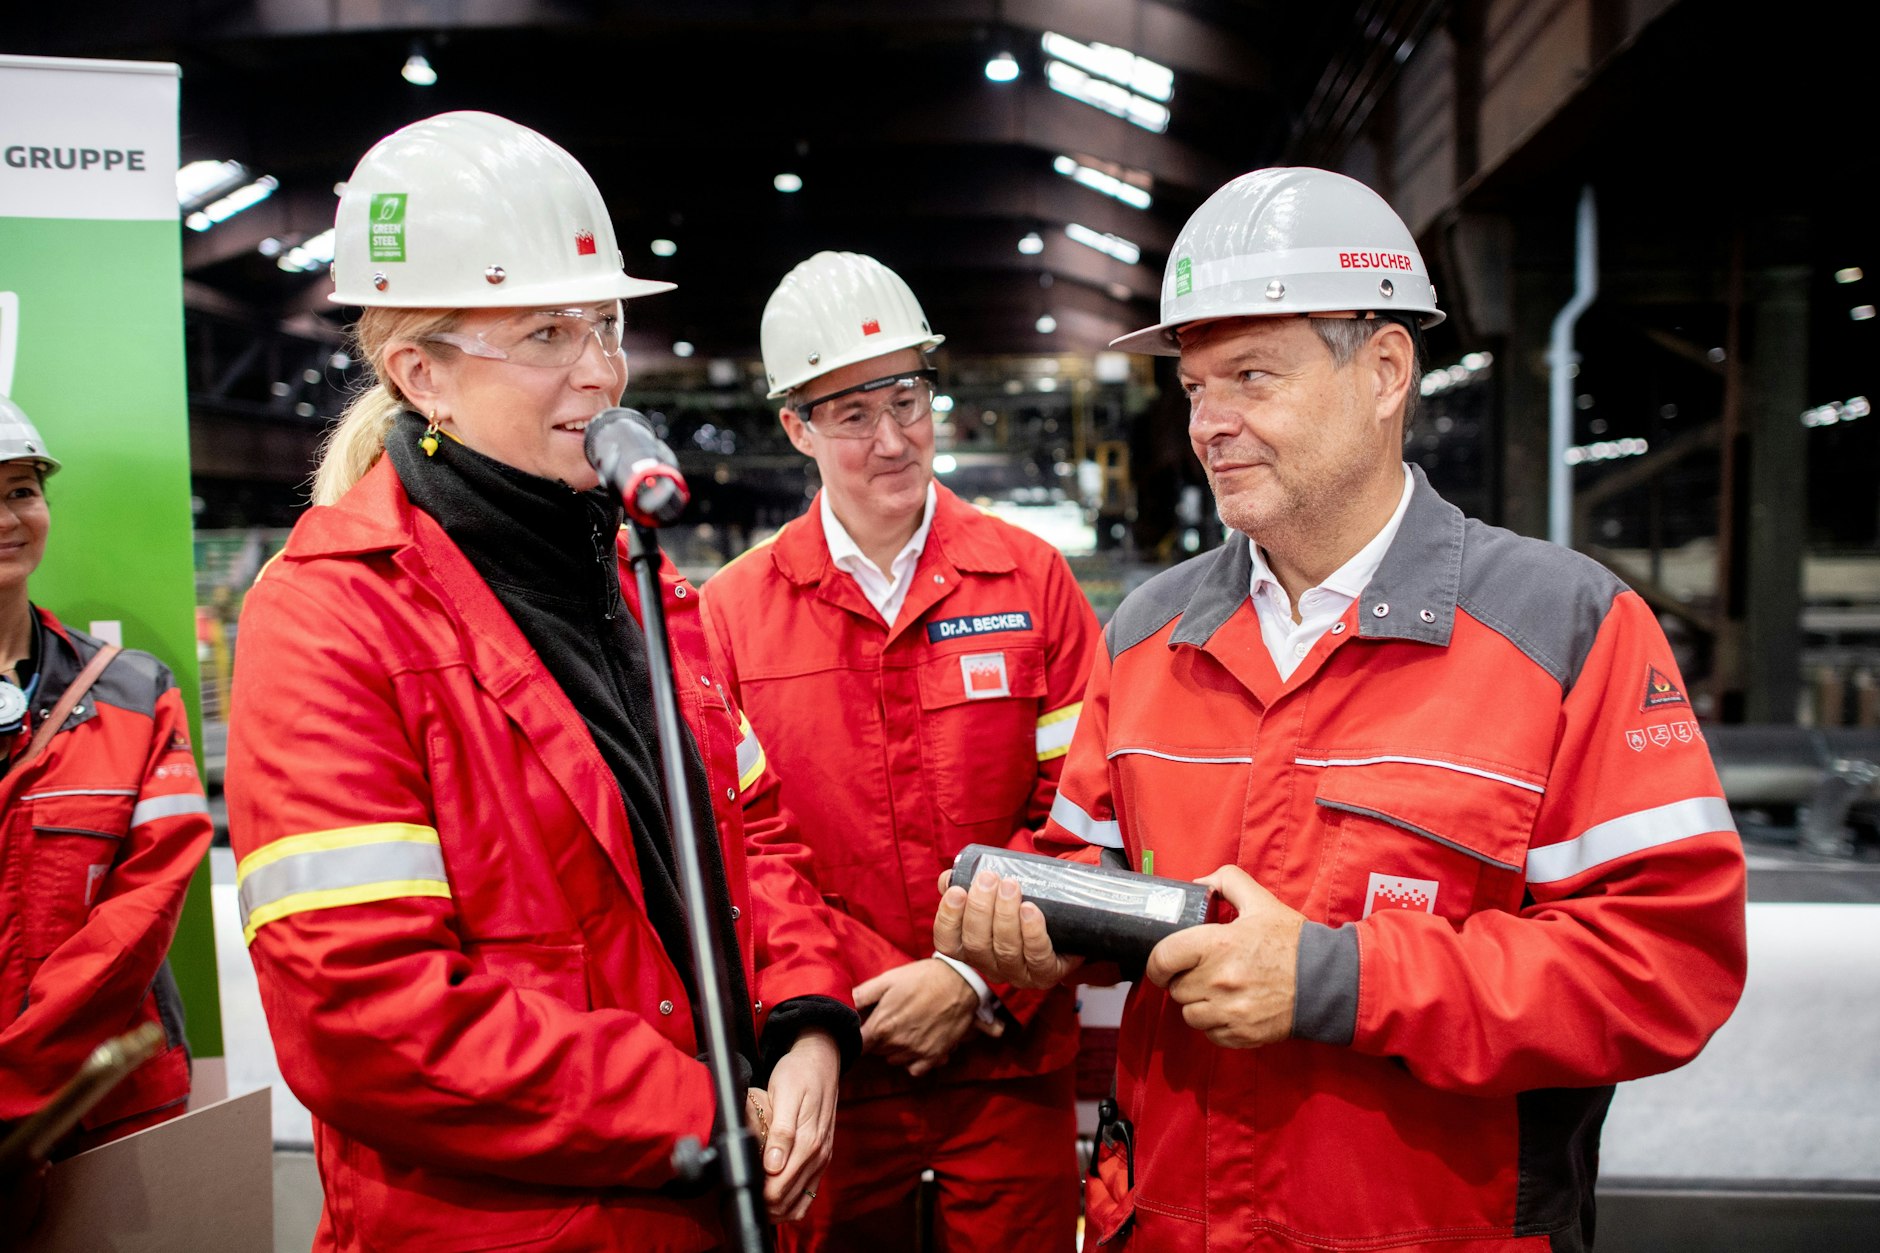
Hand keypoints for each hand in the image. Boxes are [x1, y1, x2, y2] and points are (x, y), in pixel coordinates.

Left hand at [755, 1029, 840, 1220]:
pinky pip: (808, 1193)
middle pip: (787, 1202)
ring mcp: (822, 1158)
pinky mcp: (821, 1157)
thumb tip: (773, 1167)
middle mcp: (818, 1155)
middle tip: (736, 1198)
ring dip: (777, 1209)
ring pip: (799, 1203)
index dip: (756, 1197)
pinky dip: (791, 1202)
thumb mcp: (786, 1094)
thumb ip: (782, 1133)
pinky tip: (774, 1196)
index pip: (779, 1189)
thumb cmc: (799, 1073)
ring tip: (753, 1200)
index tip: (737, 1191)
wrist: (822, 1060)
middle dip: (763, 1206)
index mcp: (808, 1143)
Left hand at [853, 959, 978, 1076]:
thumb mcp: (887, 980)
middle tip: (888, 1020)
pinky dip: (913, 1061)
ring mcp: (917, 1053)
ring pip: (894, 1060)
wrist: (960, 982)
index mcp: (882, 1027)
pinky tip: (917, 1043)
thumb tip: (841, 1005)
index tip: (864, 1027)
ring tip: (904, 1029)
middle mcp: (897, 1045)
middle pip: (876, 1052)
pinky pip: (915, 1070)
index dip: (858, 1036)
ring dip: (894, 1049)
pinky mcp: (934, 1057)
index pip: (858, 1045)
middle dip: (878, 1039)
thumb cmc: (922, 978)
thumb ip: (862, 995)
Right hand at [933, 868, 1082, 989]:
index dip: (948, 919)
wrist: (1065, 926)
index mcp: (971, 949)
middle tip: (989, 878)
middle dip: (980, 909)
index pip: (948, 943)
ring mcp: (1018, 973)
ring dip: (1006, 915)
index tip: (957, 891)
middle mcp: (990, 966)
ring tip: (1011, 886)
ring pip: (1005, 950)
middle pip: (976, 945)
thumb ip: (969, 886)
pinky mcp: (1046, 973)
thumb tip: (948, 878)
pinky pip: (1037, 957)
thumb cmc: (1021, 908)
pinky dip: (1032, 932)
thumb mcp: (993, 896)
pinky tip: (1031, 911)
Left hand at [1144, 865, 1304, 1048]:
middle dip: (1184, 980)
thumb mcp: (1261, 902)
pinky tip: (1231, 1008)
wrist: (1327, 981)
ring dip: (1198, 1004)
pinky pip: (1209, 1034)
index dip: (1158, 962)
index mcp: (1217, 945)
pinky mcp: (1240, 1034)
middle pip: (1175, 989)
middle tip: (1202, 972)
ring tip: (1217, 991)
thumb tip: (1198, 884)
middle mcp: (1218, 981)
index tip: (1164, 963)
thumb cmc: (1292, 942)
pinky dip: (1215, 1024)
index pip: (1162, 958)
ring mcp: (1228, 1011)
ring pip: (1188, 1014)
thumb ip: (1227, 882)